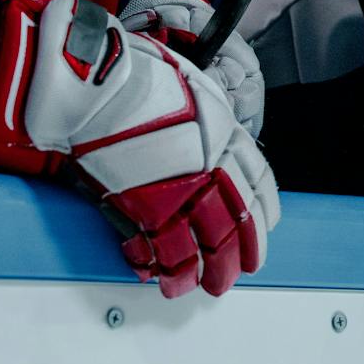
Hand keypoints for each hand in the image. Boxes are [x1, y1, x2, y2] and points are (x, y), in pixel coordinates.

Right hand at [0, 0, 279, 297]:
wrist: (99, 84)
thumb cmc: (140, 75)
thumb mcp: (195, 87)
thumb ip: (209, 120)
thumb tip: (213, 139)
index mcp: (226, 136)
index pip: (256, 183)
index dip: (262, 211)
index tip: (264, 228)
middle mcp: (207, 167)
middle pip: (233, 223)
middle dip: (237, 253)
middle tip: (237, 273)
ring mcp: (174, 190)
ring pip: (198, 244)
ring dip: (199, 272)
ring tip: (197, 288)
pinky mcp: (138, 205)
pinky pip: (154, 246)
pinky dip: (156, 264)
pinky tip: (156, 275)